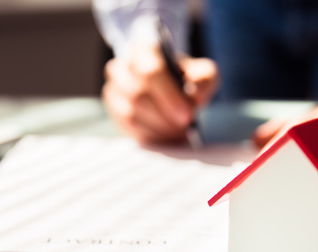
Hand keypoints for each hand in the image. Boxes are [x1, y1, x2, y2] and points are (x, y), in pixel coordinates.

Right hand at [102, 43, 218, 143]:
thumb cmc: (185, 79)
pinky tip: (165, 135)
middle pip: (138, 96)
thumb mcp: (203, 73)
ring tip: (178, 131)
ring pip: (131, 113)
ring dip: (158, 127)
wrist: (169, 89)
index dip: (169, 96)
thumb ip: (204, 79)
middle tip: (184, 126)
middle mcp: (122, 67)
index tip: (187, 115)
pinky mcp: (113, 111)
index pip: (150, 72)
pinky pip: (128, 127)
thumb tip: (194, 96)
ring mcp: (114, 90)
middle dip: (165, 116)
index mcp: (144, 50)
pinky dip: (149, 135)